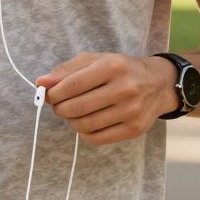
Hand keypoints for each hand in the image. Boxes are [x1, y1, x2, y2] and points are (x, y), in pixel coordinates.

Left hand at [34, 52, 177, 145]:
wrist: (158, 83)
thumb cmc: (120, 69)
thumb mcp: (95, 60)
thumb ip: (66, 70)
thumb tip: (41, 83)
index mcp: (112, 66)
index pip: (72, 85)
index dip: (54, 94)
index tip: (48, 95)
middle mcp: (124, 88)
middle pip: (77, 107)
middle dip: (60, 108)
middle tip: (59, 106)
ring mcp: (131, 111)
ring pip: (85, 125)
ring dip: (71, 121)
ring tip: (73, 113)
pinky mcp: (134, 129)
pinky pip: (97, 138)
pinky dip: (84, 132)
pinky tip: (87, 122)